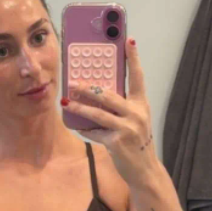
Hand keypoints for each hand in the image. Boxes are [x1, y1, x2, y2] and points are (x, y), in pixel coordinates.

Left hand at [62, 39, 156, 186]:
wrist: (145, 169)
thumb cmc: (136, 141)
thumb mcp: (135, 120)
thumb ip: (122, 107)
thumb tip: (97, 93)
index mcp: (142, 104)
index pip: (138, 77)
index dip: (133, 58)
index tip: (129, 40)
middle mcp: (137, 113)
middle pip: (109, 94)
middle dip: (89, 88)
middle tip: (73, 82)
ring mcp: (128, 128)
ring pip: (98, 113)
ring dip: (80, 107)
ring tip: (67, 102)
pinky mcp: (117, 142)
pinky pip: (95, 132)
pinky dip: (85, 129)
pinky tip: (77, 125)